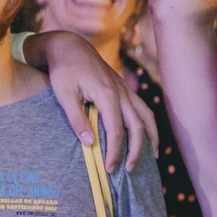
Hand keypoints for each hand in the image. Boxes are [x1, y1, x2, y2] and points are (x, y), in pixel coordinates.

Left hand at [29, 31, 157, 171]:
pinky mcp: (125, 89)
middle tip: (128, 170)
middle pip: (138, 126)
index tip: (109, 169)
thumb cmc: (64, 71)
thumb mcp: (64, 95)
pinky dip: (148, 125)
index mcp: (107, 94)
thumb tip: (89, 144)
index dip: (115, 152)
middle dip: (136, 150)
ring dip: (151, 137)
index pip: (116, 130)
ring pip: (147, 116)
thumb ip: (76, 119)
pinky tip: (146, 136)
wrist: (70, 46)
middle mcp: (121, 92)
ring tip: (152, 157)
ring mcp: (125, 90)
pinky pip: (143, 109)